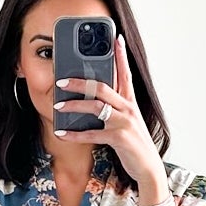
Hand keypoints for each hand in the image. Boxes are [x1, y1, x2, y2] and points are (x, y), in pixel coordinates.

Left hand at [53, 34, 162, 188]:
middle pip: (102, 87)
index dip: (120, 56)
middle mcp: (128, 108)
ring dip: (74, 106)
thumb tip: (92, 102)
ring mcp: (124, 122)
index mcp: (130, 101)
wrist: (148, 166)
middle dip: (80, 83)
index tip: (115, 39)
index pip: (125, 73)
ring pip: (96, 107)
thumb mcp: (127, 121)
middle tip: (61, 81)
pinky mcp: (119, 138)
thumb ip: (114, 109)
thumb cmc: (134, 143)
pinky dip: (75, 134)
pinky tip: (62, 134)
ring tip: (58, 106)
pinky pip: (92, 133)